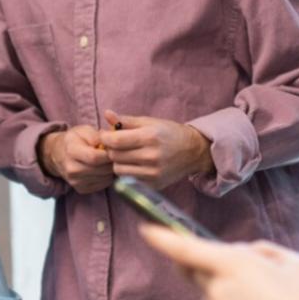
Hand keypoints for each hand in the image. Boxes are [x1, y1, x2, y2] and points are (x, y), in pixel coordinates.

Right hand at [39, 125, 114, 193]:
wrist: (58, 154)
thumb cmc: (75, 140)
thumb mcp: (84, 130)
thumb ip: (97, 136)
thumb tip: (111, 144)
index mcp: (71, 151)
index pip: (94, 157)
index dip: (108, 153)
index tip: (113, 148)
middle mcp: (72, 169)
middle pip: (102, 169)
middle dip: (112, 161)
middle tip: (113, 154)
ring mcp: (75, 181)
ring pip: (105, 178)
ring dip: (110, 169)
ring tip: (105, 160)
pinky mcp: (81, 189)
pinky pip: (103, 184)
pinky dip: (107, 177)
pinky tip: (101, 168)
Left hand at [95, 110, 212, 188]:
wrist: (193, 151)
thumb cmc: (169, 133)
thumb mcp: (149, 122)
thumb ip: (126, 120)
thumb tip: (106, 114)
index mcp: (150, 137)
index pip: (115, 141)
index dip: (105, 137)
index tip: (105, 135)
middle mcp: (151, 156)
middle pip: (115, 156)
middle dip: (111, 149)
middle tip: (116, 144)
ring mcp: (153, 173)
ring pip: (118, 170)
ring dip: (118, 162)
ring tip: (125, 154)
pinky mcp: (153, 184)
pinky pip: (128, 179)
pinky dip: (127, 172)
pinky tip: (134, 164)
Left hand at [139, 225, 298, 299]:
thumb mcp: (295, 263)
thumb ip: (264, 251)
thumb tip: (248, 255)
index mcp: (234, 265)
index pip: (185, 248)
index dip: (162, 237)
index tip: (146, 229)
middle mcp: (219, 290)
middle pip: (198, 270)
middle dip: (211, 264)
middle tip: (246, 270)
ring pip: (213, 293)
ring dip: (229, 289)